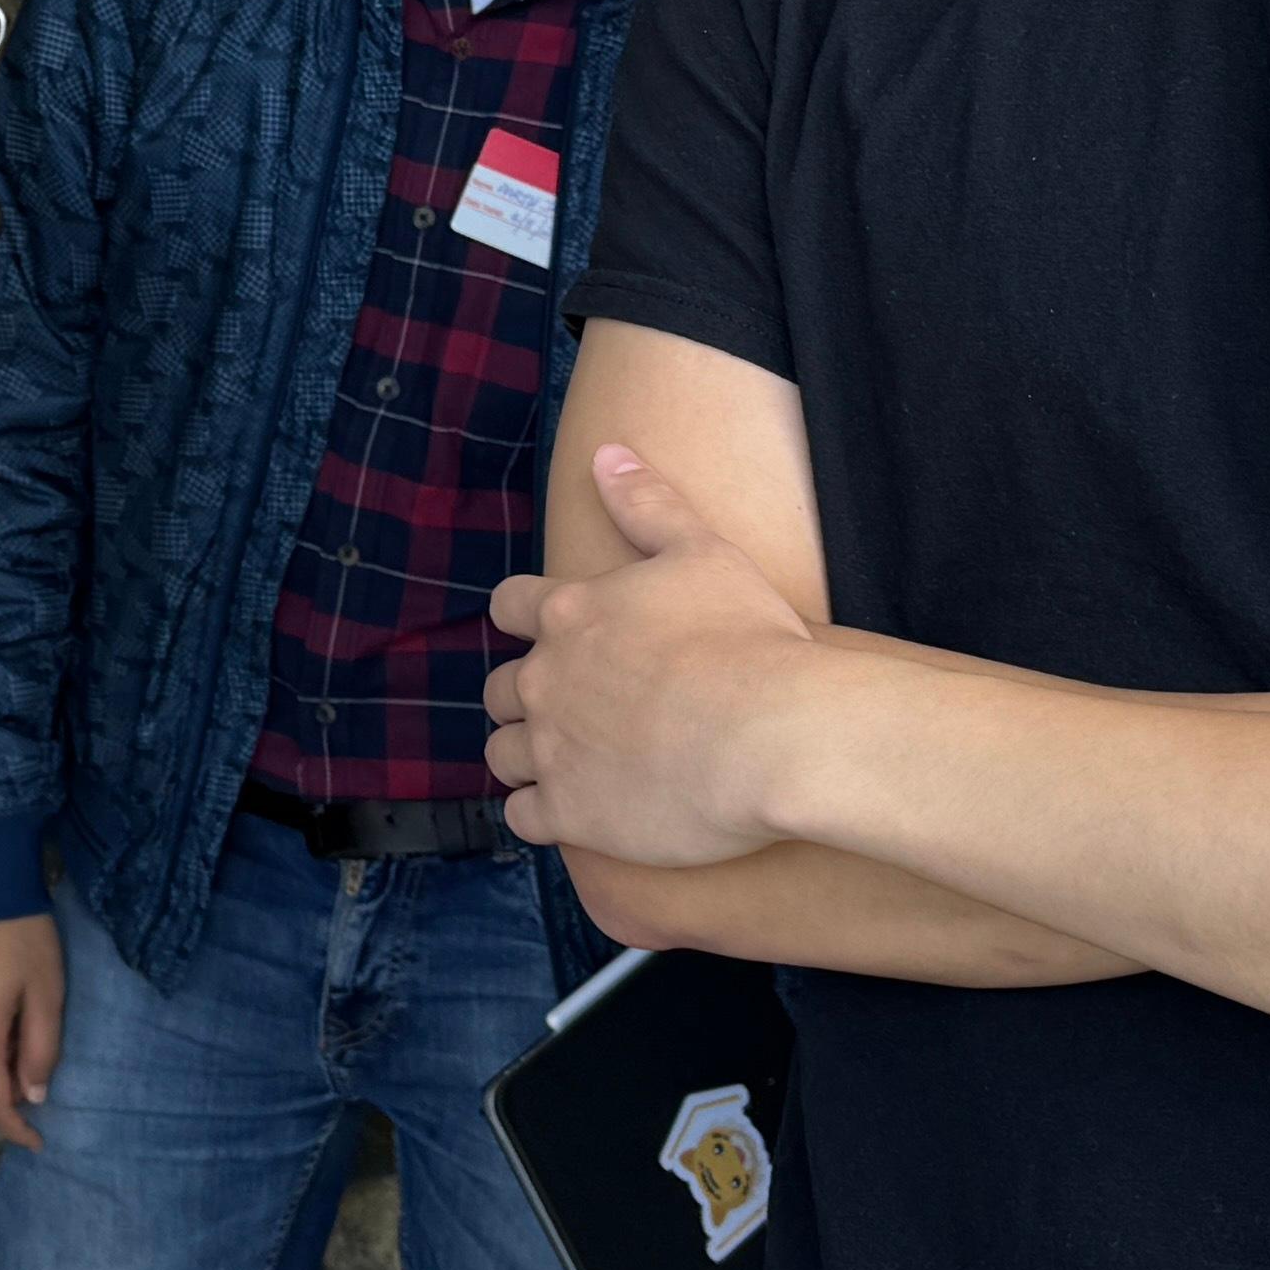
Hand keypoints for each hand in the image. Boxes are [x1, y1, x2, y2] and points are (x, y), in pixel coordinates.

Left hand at [487, 444, 844, 868]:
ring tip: (566, 762)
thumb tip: (605, 452)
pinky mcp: (569, 814)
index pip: (510, 607)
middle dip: (526, 696)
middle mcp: (547, 679)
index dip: (526, 620)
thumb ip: (647, 502)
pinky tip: (572, 810)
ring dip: (525, 755)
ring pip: (502, 754)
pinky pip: (522, 817)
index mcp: (570, 613)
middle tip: (572, 707)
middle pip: (500, 688)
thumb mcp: (703, 550)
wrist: (770, 734)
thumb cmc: (746, 638)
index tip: (549, 633)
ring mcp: (552, 750)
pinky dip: (538, 813)